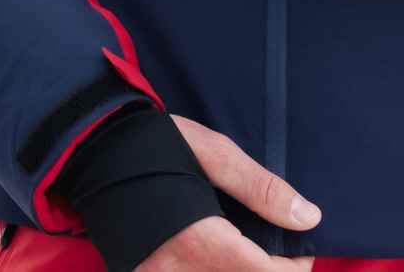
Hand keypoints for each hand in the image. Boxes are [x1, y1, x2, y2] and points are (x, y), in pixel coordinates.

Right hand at [139, 115, 320, 271]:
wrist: (95, 149)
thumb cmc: (157, 143)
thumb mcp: (214, 153)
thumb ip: (262, 189)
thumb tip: (308, 217)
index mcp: (199, 241)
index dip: (293, 270)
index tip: (300, 251)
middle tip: (278, 253)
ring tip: (248, 254)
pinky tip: (217, 258)